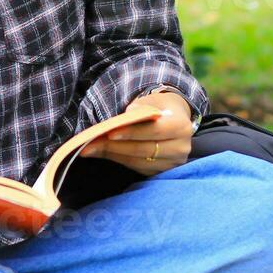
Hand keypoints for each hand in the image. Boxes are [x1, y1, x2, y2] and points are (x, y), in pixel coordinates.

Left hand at [77, 90, 193, 176]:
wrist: (174, 120)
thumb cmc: (160, 108)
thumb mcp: (153, 100)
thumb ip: (142, 106)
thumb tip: (129, 113)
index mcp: (181, 126)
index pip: (154, 131)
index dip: (132, 132)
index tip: (110, 133)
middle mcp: (181, 148)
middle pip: (144, 149)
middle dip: (115, 147)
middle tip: (91, 143)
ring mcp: (172, 163)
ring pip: (138, 162)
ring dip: (112, 155)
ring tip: (91, 148)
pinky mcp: (162, 172)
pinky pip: (137, 168)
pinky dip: (118, 160)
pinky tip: (103, 153)